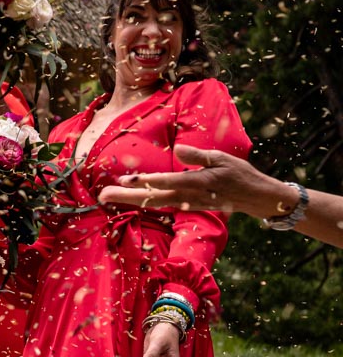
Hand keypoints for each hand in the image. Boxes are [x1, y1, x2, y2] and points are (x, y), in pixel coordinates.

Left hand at [98, 145, 292, 219]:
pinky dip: (144, 203)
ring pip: (153, 203)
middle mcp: (187, 196)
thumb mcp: (222, 159)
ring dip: (130, 200)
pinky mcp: (187, 207)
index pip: (165, 182)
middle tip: (102, 195)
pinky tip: (127, 201)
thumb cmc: (239, 174)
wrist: (255, 198)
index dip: (145, 181)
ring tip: (107, 197)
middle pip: (151, 197)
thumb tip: (179, 149)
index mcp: (197, 182)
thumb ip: (197, 155)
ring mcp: (186, 204)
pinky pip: (162, 206)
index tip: (125, 180)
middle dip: (125, 197)